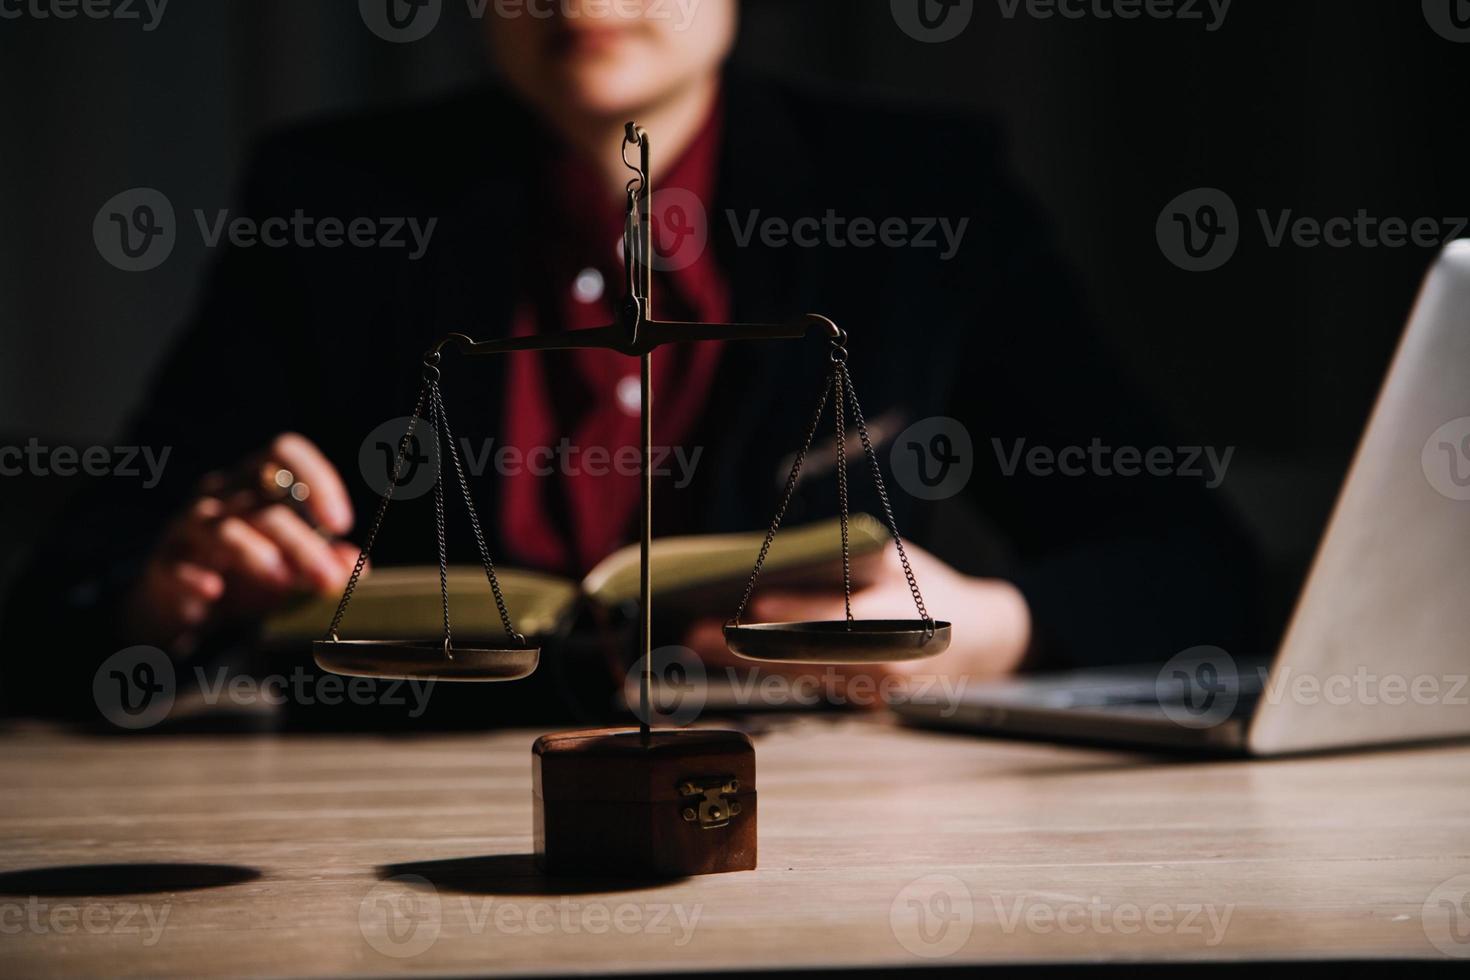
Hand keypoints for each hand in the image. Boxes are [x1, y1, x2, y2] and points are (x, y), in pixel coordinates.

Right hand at [124, 433, 359, 648]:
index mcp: (254, 480)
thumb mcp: (290, 564)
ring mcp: (188, 526)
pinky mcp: (164, 562)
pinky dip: (196, 576)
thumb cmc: (245, 572)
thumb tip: (355, 563)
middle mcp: (220, 494)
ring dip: (260, 556)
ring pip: (225, 528)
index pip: (283, 452)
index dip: (316, 479)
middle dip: (303, 542)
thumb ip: (323, 559)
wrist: (182, 601)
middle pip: (265, 502)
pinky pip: (177, 564)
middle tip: (328, 578)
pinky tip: (215, 590)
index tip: (341, 523)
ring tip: (285, 583)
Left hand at [683, 541, 1030, 707]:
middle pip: (807, 656)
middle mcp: (887, 666)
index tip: (754, 605)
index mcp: (902, 622)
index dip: (796, 612)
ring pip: (800, 676)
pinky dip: (769, 671)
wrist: (978, 641)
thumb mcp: (897, 562)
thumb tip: (783, 561)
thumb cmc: (927, 588)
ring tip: (698, 643)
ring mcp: (874, 693)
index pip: (841, 618)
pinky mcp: (862, 705)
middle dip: (749, 646)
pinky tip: (728, 659)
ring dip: (745, 662)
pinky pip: (809, 685)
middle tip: (699, 633)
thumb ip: (850, 563)